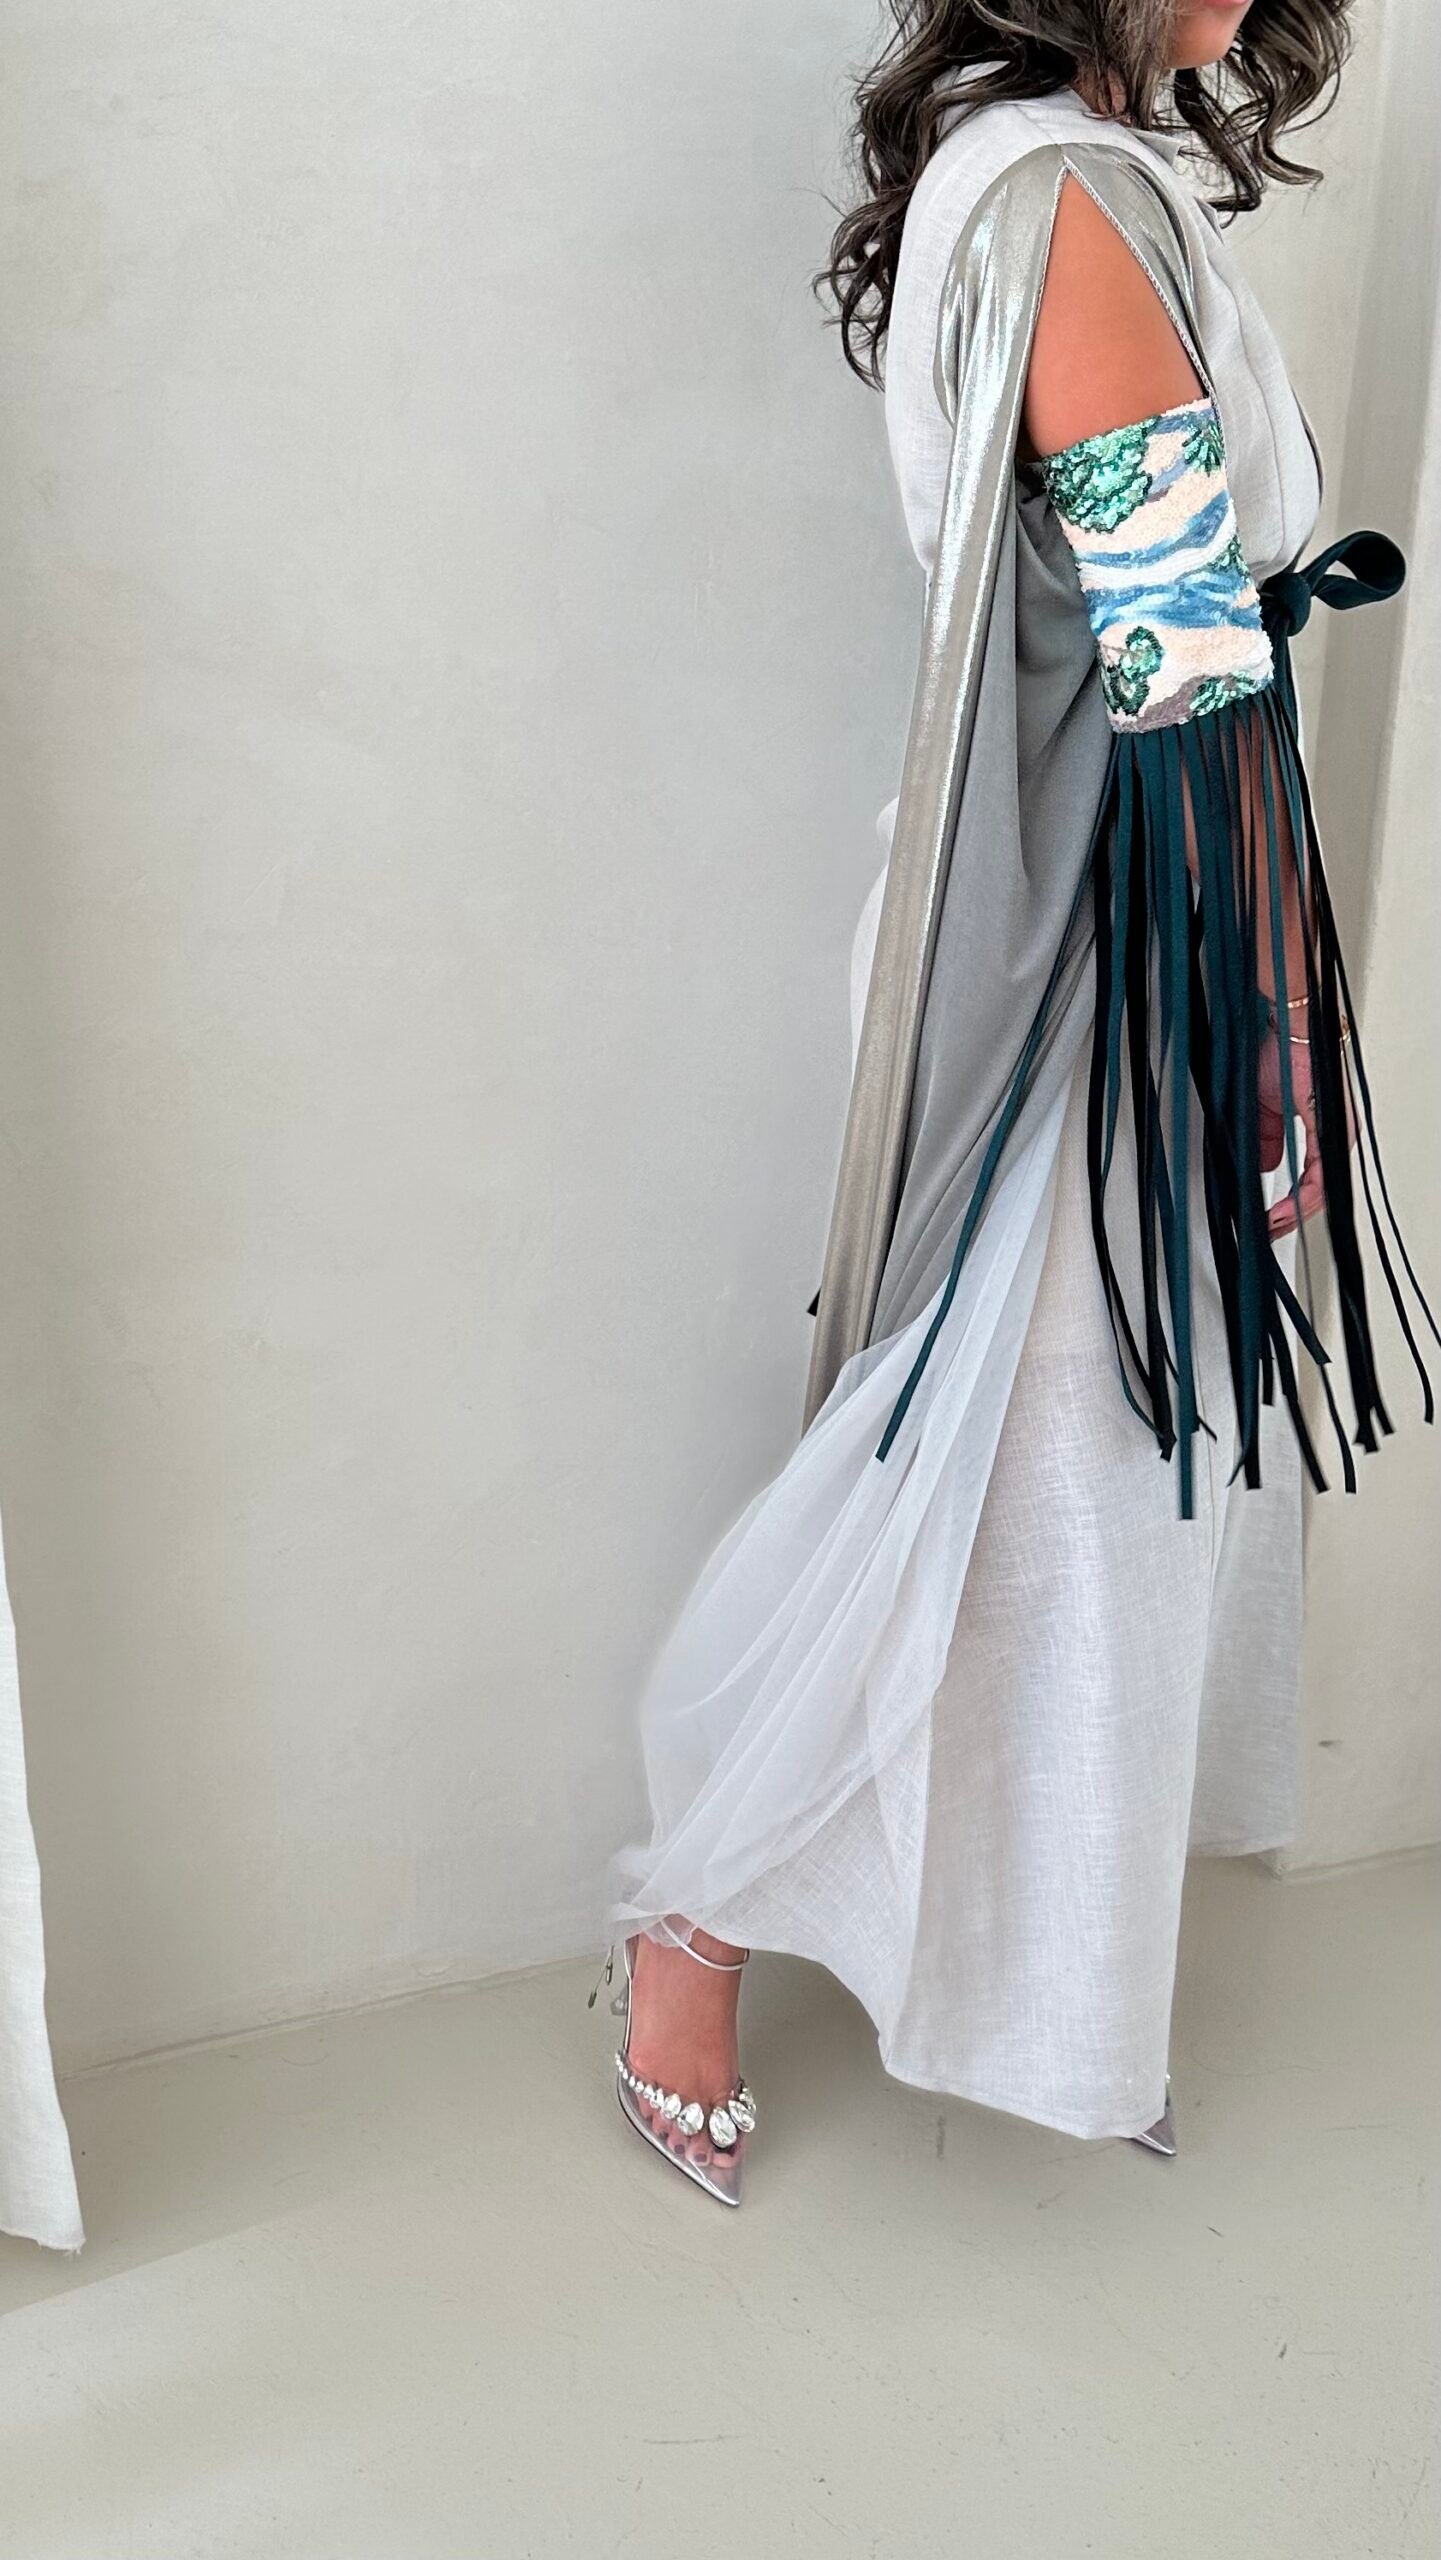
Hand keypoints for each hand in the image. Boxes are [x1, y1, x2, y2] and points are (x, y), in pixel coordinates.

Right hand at [1258, 1016, 1355, 1237]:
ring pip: (1322, 1190)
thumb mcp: (1263, 1112)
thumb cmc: (1280, 1056)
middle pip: (1319, 1192)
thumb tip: (1267, 1168)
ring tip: (1270, 1225)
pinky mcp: (1331, 1128)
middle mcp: (1335, 1134)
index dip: (1290, 1206)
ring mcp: (1336, 1133)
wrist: (1287, 1028)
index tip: (1266, 1220)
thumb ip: (1267, 1143)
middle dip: (1289, 1218)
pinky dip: (1300, 1196)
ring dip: (1293, 1212)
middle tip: (1266, 1232)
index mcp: (1323, 1131)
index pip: (1312, 1181)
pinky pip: (1321, 1175)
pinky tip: (1283, 1209)